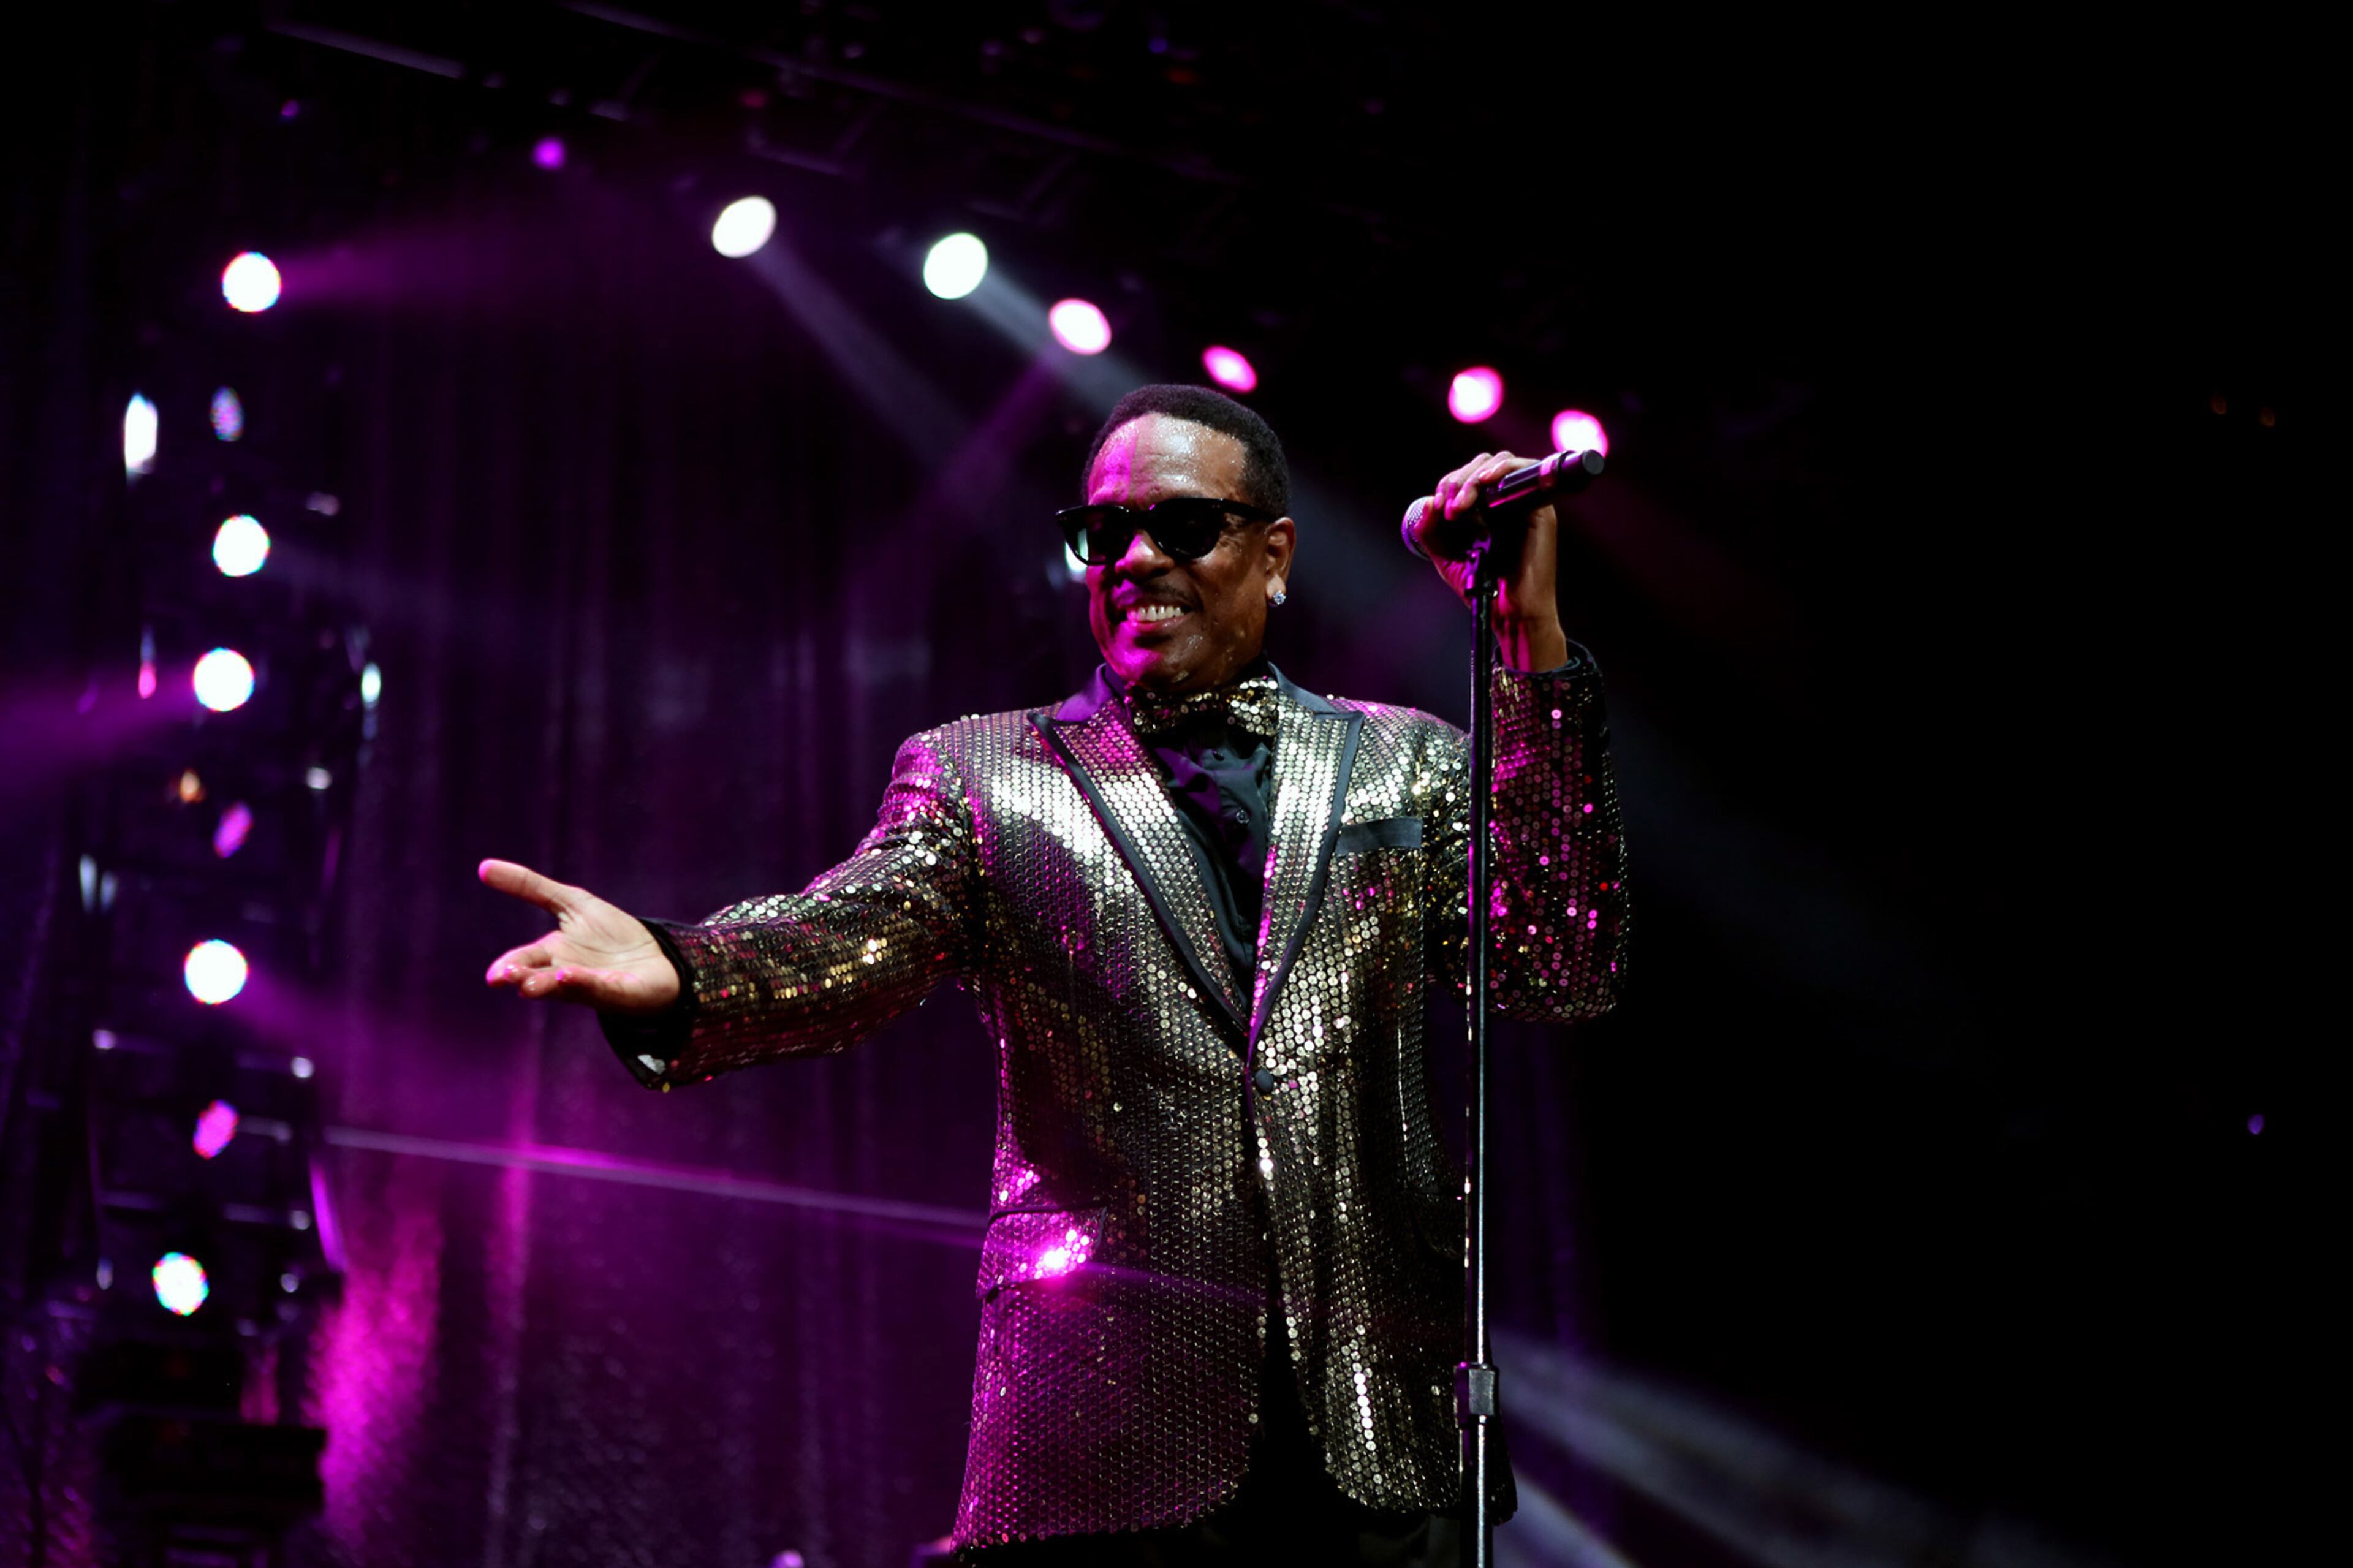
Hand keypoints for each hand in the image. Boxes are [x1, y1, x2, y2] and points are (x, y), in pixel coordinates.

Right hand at [478, 859, 681, 1014]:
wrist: (657, 959)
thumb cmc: (610, 934)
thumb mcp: (571, 902)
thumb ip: (530, 887)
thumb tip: (482, 867)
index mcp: (553, 955)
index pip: (526, 961)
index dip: (510, 967)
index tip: (493, 976)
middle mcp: (568, 975)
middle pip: (542, 978)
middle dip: (525, 978)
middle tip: (507, 978)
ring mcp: (595, 985)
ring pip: (569, 987)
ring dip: (550, 985)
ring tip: (531, 984)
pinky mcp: (621, 992)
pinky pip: (603, 989)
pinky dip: (588, 984)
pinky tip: (571, 977)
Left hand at [1422, 452, 1569, 671]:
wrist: (1509, 614)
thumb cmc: (1483, 587)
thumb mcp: (1446, 557)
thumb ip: (1430, 531)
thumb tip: (1427, 502)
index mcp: (1486, 508)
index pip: (1467, 475)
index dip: (1449, 484)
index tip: (1438, 510)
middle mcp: (1507, 501)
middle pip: (1482, 463)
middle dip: (1457, 480)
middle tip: (1449, 511)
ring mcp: (1524, 502)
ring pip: (1501, 462)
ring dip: (1473, 478)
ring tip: (1459, 506)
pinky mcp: (1540, 509)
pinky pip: (1526, 472)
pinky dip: (1503, 470)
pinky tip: (1482, 484)